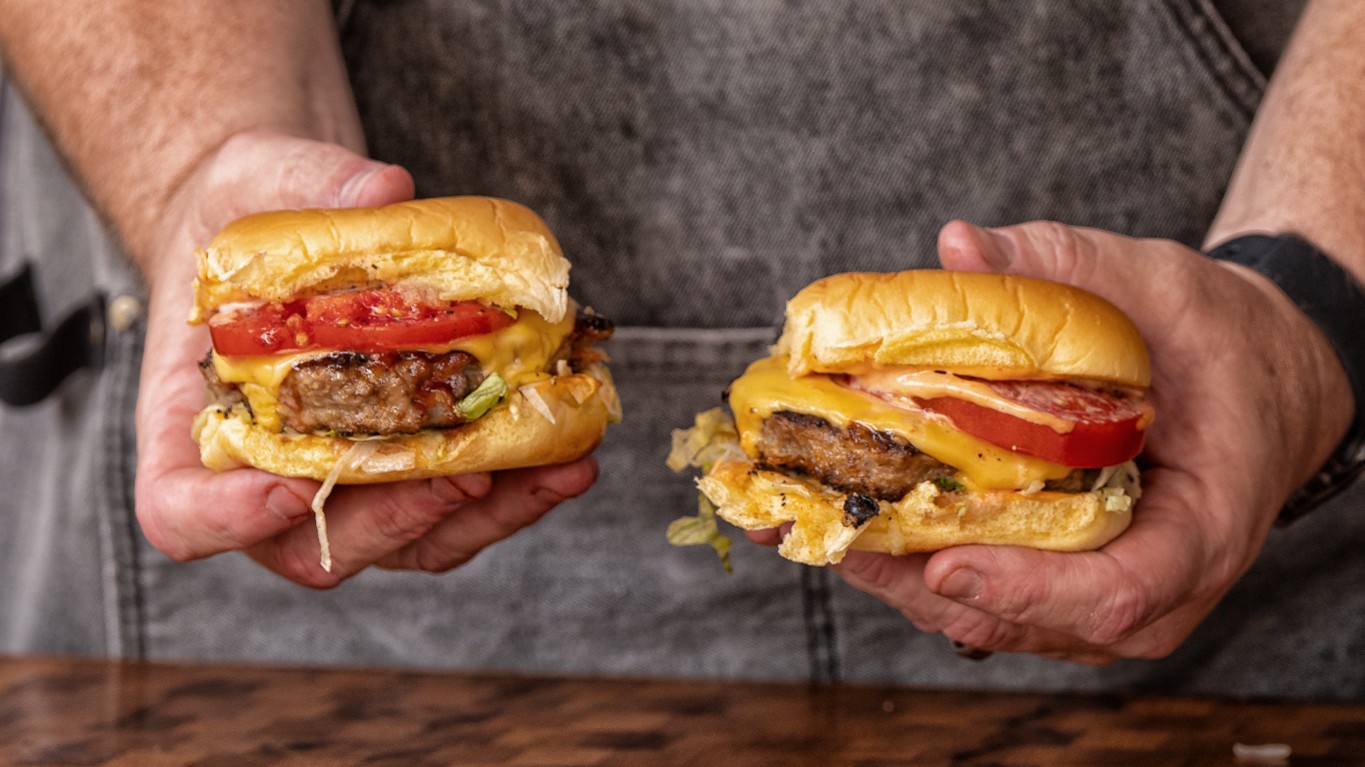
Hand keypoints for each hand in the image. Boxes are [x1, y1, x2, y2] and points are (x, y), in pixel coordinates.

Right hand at [132, 130, 599, 587]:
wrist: (288, 230)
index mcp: (189, 427)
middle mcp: (264, 478)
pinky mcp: (411, 475)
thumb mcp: (257, 178)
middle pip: (317, 545)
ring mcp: (344, 487)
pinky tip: (570, 452)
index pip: (183, 511)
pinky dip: (517, 490)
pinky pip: (460, 507)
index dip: (231, 518)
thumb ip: (306, 184)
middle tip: (467, 475)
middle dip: (398, 519)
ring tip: (558, 468)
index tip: (290, 487)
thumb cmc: (244, 215)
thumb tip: (384, 192)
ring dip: (487, 516)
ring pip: (407, 542)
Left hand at [826, 220, 1353, 662]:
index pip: (1118, 592)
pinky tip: (849, 521)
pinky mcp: (1057, 586)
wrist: (1253, 382)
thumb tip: (958, 246)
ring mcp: (1098, 599)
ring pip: (990, 621)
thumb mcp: (1155, 286)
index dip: (1026, 589)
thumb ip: (1063, 265)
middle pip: (1029, 620)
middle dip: (920, 580)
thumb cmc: (1218, 342)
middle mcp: (1153, 591)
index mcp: (1202, 530)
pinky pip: (982, 598)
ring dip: (899, 579)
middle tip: (832, 532)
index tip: (946, 561)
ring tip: (814, 525)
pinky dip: (914, 565)